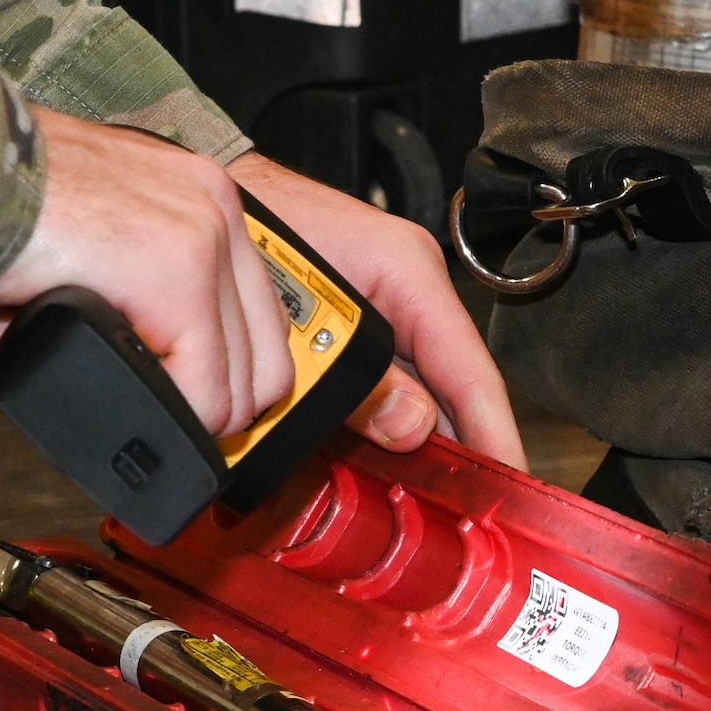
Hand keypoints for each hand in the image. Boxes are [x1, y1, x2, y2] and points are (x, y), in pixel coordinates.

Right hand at [0, 107, 294, 434]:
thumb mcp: (82, 262)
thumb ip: (130, 317)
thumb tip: (149, 389)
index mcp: (201, 200)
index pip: (261, 320)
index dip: (228, 381)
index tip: (193, 406)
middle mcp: (216, 207)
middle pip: (266, 360)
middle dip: (217, 409)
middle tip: (164, 421)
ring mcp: (202, 234)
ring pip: (239, 382)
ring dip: (187, 413)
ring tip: (129, 403)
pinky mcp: (174, 266)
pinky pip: (202, 385)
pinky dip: (167, 412)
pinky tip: (120, 393)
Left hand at [228, 151, 527, 470]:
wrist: (200, 199)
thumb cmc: (258, 221)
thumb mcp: (310, 306)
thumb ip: (361, 374)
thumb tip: (413, 428)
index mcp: (411, 276)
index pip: (472, 372)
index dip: (496, 435)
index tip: (510, 484)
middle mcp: (406, 296)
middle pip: (448, 393)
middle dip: (455, 452)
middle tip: (466, 510)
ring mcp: (381, 316)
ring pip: (413, 396)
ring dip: (411, 445)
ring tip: (427, 500)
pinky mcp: (353, 333)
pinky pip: (381, 389)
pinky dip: (378, 426)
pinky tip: (377, 465)